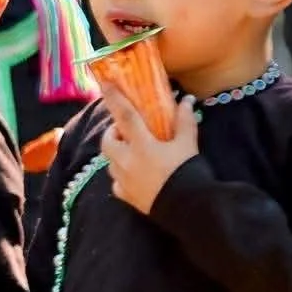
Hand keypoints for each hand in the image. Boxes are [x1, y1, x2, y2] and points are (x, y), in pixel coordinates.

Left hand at [101, 85, 197, 214]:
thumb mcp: (188, 144)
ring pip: (110, 161)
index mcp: (141, 145)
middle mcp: (126, 161)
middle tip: (126, 130)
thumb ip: (184, 120)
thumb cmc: (187, 172)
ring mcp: (123, 180)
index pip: (124, 115)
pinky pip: (116, 182)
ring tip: (133, 151)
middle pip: (108, 141)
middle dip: (113, 132)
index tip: (104, 83)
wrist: (187, 208)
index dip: (114, 98)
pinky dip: (122, 175)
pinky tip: (134, 175)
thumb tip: (186, 100)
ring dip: (117, 153)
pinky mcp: (125, 196)